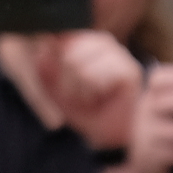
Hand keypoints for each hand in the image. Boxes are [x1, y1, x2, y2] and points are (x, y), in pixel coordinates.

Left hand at [38, 31, 142, 150]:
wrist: (106, 135)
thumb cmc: (81, 109)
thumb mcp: (54, 87)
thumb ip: (46, 65)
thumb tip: (44, 44)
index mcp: (86, 40)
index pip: (60, 38)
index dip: (54, 61)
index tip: (61, 81)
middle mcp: (103, 42)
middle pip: (67, 54)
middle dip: (66, 82)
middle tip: (79, 96)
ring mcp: (118, 54)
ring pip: (79, 67)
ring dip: (79, 91)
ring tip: (90, 98)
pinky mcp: (128, 70)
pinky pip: (94, 78)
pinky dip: (91, 94)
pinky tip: (102, 100)